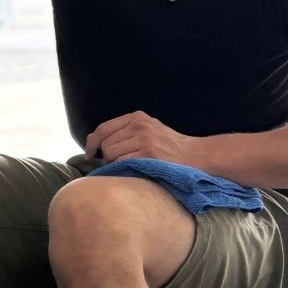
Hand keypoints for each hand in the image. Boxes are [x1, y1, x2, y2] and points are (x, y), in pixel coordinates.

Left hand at [84, 110, 200, 165]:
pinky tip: (133, 170)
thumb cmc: (170, 146)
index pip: (103, 128)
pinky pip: (121, 163)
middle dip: (105, 156)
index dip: (92, 142)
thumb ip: (121, 131)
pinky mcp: (148, 154)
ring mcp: (144, 139)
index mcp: (138, 117)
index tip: (88, 153)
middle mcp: (140, 125)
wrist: (198, 155)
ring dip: (114, 164)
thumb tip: (90, 139)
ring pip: (110, 154)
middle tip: (118, 163)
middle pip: (105, 143)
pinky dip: (122, 169)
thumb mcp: (147, 130)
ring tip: (129, 166)